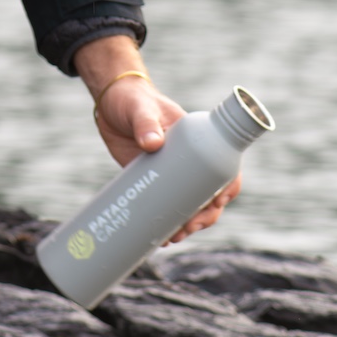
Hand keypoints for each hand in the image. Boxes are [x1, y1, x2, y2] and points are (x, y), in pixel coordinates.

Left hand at [72, 34, 240, 242]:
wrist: (109, 102)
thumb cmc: (132, 99)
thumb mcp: (141, 109)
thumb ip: (146, 123)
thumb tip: (153, 144)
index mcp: (197, 140)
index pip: (223, 166)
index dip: (227, 188)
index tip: (217, 203)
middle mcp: (189, 159)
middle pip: (209, 194)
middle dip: (205, 216)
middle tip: (187, 228)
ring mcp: (171, 173)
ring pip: (189, 205)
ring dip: (187, 225)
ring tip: (172, 238)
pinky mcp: (152, 181)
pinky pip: (166, 206)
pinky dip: (167, 223)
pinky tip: (161, 238)